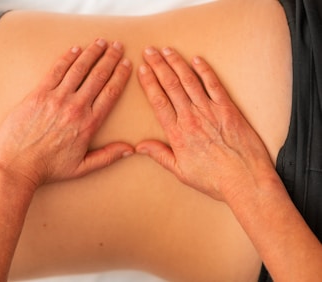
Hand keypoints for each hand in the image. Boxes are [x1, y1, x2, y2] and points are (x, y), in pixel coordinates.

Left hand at [0, 39, 132, 188]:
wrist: (17, 165)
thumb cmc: (49, 168)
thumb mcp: (83, 167)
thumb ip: (108, 156)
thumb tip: (131, 149)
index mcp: (89, 123)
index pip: (110, 92)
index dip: (120, 75)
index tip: (127, 64)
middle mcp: (75, 107)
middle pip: (98, 76)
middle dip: (110, 58)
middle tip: (118, 46)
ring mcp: (56, 98)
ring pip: (79, 69)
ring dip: (92, 53)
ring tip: (101, 42)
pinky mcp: (38, 94)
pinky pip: (55, 71)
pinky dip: (67, 58)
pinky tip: (76, 49)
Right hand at [137, 47, 273, 200]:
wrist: (244, 179)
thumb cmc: (213, 179)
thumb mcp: (180, 172)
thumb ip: (159, 155)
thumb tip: (139, 146)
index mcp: (177, 133)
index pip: (158, 101)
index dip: (149, 83)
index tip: (142, 69)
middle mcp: (191, 118)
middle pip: (171, 85)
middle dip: (158, 65)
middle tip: (149, 51)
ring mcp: (210, 111)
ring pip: (189, 81)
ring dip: (176, 63)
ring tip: (167, 50)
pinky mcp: (228, 108)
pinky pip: (214, 84)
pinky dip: (204, 70)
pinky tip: (196, 60)